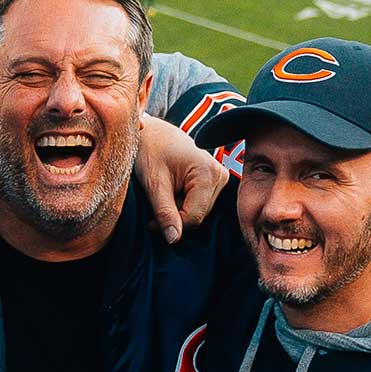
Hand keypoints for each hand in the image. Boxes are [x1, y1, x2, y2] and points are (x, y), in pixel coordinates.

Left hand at [135, 115, 229, 242]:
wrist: (152, 131)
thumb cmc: (149, 150)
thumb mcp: (154, 183)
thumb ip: (165, 212)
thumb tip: (174, 240)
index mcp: (208, 173)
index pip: (194, 217)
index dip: (171, 225)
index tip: (150, 222)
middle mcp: (220, 175)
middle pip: (198, 216)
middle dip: (175, 215)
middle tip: (154, 202)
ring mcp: (220, 177)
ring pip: (198, 212)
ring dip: (178, 209)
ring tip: (163, 191)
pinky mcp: (214, 180)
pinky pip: (199, 203)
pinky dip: (182, 202)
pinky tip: (172, 189)